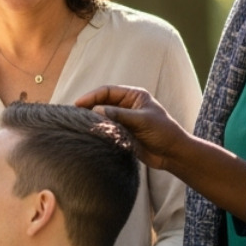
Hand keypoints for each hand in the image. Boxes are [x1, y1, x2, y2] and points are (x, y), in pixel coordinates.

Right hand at [73, 85, 189, 170]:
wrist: (172, 154)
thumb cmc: (164, 133)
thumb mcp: (142, 121)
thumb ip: (119, 115)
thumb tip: (96, 110)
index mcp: (134, 96)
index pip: (107, 91)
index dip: (92, 96)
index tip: (78, 104)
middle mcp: (127, 106)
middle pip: (102, 102)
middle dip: (88, 106)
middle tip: (73, 114)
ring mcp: (123, 120)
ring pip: (102, 116)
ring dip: (91, 119)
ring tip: (77, 124)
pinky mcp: (121, 133)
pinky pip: (105, 128)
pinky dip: (96, 130)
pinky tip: (87, 133)